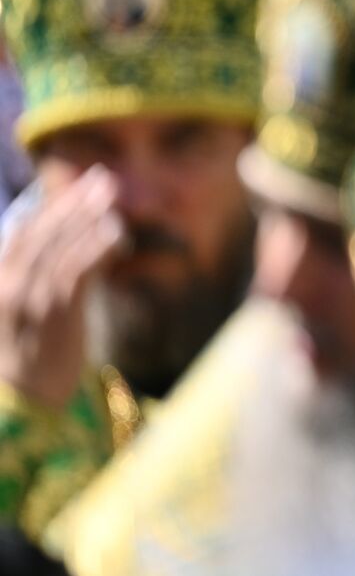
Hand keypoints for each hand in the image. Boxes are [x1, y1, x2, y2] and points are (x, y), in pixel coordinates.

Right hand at [0, 166, 126, 408]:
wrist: (26, 404)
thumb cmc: (32, 353)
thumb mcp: (33, 307)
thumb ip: (48, 272)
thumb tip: (79, 235)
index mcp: (0, 279)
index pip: (24, 230)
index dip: (53, 203)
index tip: (82, 182)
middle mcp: (7, 285)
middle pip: (41, 231)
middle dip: (73, 201)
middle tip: (104, 178)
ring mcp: (28, 299)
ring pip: (58, 247)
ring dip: (87, 217)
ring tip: (112, 196)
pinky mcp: (53, 316)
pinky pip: (75, 272)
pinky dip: (94, 248)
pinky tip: (115, 232)